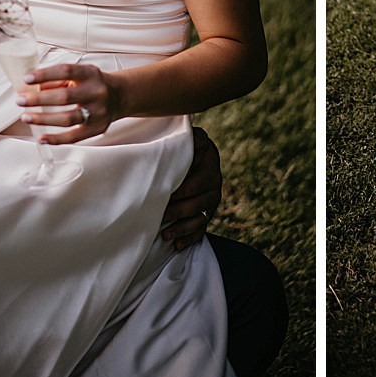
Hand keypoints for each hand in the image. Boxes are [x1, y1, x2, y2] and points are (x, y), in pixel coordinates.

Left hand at [18, 62, 115, 143]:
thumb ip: (56, 80)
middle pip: (65, 97)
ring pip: (68, 118)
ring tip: (26, 117)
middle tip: (20, 100)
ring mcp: (98, 112)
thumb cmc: (93, 84)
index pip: (66, 71)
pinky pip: (74, 137)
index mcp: (90, 74)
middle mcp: (96, 92)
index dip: (45, 75)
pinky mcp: (97, 128)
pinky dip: (56, 139)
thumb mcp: (78, 75)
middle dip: (39, 99)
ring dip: (44, 119)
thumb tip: (29, 87)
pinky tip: (41, 138)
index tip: (27, 78)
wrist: (120, 96)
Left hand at [159, 126, 221, 249]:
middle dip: (178, 212)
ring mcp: (211, 204)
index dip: (181, 191)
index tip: (165, 195)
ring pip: (199, 221)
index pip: (198, 183)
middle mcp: (215, 188)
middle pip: (198, 205)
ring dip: (182, 229)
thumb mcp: (194, 139)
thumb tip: (187, 131)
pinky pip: (201, 231)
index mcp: (211, 169)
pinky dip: (189, 239)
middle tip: (160, 216)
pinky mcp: (206, 216)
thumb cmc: (191, 149)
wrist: (201, 160)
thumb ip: (191, 136)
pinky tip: (177, 245)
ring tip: (166, 235)